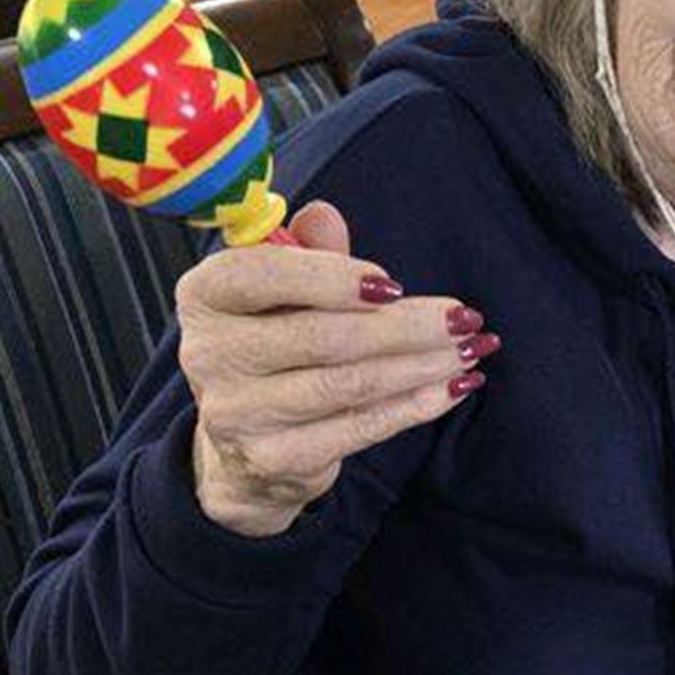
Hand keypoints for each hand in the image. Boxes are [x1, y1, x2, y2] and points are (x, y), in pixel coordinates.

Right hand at [178, 199, 494, 536]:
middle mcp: (209, 355)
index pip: (262, 275)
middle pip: (322, 335)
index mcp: (205, 296)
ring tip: (469, 349)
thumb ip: (306, 251)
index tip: (394, 283)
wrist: (244, 446)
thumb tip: (322, 216)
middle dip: (407, 325)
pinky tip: (451, 387)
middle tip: (463, 317)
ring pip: (349, 384)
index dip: (332, 276)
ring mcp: (238, 414)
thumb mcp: (281, 290)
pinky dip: (414, 405)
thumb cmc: (273, 346)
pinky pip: (360, 427)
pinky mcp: (274, 459)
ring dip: (422, 364)